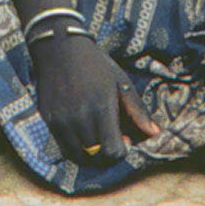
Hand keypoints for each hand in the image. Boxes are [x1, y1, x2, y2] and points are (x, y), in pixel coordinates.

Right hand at [28, 32, 161, 165]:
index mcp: (101, 107)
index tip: (125, 139)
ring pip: (78, 157)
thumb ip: (137, 111)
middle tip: (113, 140)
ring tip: (98, 141)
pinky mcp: (49, 120)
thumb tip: (155, 133)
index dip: (122, 151)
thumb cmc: (96, 64)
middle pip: (97, 157)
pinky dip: (76, 150)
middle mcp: (80, 117)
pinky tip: (84, 138)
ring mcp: (62, 120)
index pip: (112, 150)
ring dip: (92, 156)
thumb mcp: (121, 82)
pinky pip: (64, 149)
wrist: (60, 48)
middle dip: (109, 155)